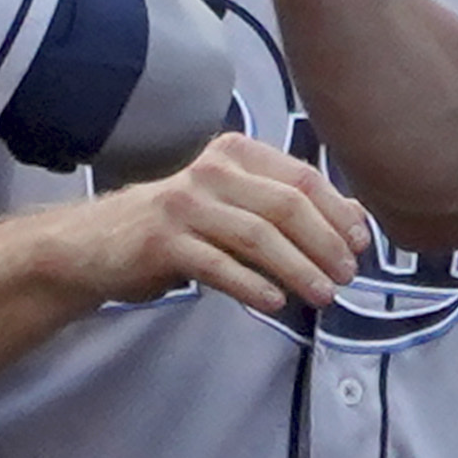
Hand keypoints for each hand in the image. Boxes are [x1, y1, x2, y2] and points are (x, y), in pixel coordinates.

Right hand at [60, 132, 368, 314]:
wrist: (95, 244)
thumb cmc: (176, 227)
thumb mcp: (232, 206)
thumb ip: (284, 208)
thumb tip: (355, 220)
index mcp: (236, 155)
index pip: (303, 178)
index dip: (339, 212)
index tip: (361, 245)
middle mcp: (212, 171)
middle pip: (287, 205)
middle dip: (326, 243)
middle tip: (346, 275)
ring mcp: (186, 204)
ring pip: (258, 236)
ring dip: (299, 268)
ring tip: (323, 295)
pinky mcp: (164, 241)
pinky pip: (219, 265)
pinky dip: (252, 284)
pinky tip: (276, 302)